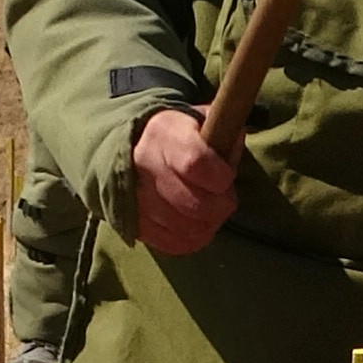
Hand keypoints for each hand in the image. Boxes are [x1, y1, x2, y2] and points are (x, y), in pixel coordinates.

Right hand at [129, 110, 236, 253]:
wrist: (130, 146)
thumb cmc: (177, 133)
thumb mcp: (200, 120)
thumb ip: (223, 132)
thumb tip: (231, 158)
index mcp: (164, 134)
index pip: (196, 163)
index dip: (221, 178)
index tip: (226, 177)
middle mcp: (144, 165)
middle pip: (193, 203)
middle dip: (219, 206)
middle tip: (224, 198)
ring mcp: (135, 197)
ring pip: (184, 227)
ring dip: (208, 224)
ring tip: (211, 211)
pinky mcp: (133, 222)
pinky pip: (171, 243)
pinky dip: (192, 240)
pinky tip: (198, 226)